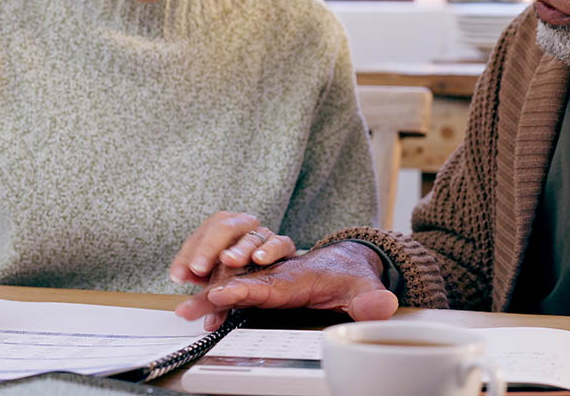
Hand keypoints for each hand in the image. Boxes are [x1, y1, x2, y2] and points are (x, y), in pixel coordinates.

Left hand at [169, 212, 295, 286]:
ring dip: (239, 249)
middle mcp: (241, 228)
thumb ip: (204, 298)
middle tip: (198, 268)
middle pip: (223, 227)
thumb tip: (185, 312)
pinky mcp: (283, 245)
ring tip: (228, 260)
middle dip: (208, 247)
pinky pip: (279, 243)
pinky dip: (269, 249)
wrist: (281, 271)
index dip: (188, 254)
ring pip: (250, 235)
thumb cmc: (244, 271)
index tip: (179, 275)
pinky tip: (260, 258)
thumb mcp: (219, 283)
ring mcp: (263, 235)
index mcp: (221, 232)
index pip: (201, 234)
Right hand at [174, 241, 398, 328]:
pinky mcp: (264, 282)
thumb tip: (383, 307)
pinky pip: (235, 287)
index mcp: (301, 276)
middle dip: (216, 293)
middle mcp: (280, 272)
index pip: (270, 285)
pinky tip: (198, 309)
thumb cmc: (351, 273)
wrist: (345, 259)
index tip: (222, 295)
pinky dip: (215, 295)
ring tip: (185, 309)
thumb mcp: (365, 286)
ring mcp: (269, 276)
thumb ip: (371, 299)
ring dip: (209, 293)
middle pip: (244, 283)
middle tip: (189, 306)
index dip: (246, 291)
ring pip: (234, 283)